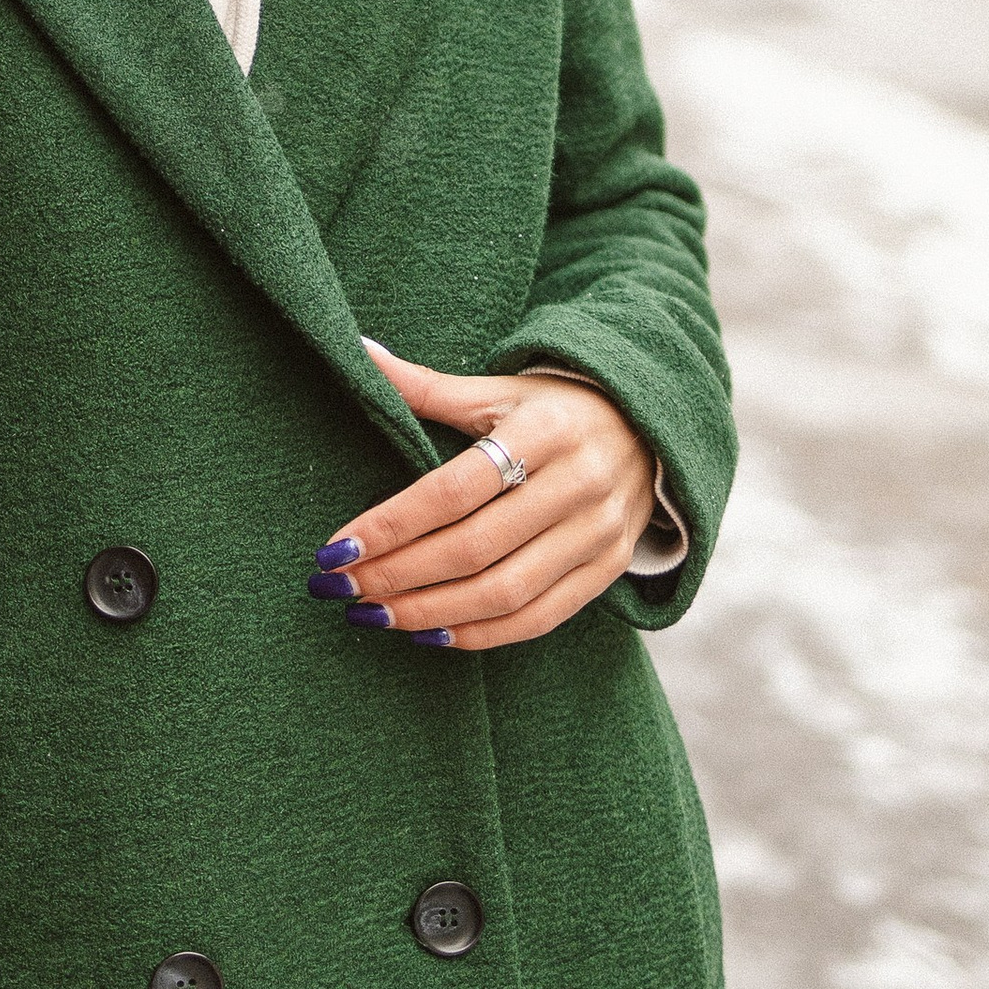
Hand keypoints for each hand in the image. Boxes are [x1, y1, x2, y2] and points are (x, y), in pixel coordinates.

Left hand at [311, 355, 651, 649]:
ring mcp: (599, 532)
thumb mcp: (498, 390)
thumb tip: (358, 352)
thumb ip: (426, 385)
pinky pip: (539, 618)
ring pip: (504, 591)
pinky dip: (481, 634)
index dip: (392, 523)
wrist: (652, 428)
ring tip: (373, 615)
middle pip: (474, 546)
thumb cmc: (554, 408)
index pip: (454, 489)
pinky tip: (430, 635)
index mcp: (546, 431)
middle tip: (340, 588)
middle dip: (398, 574)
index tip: (336, 548)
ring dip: (430, 612)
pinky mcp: (608, 569)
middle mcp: (579, 484)